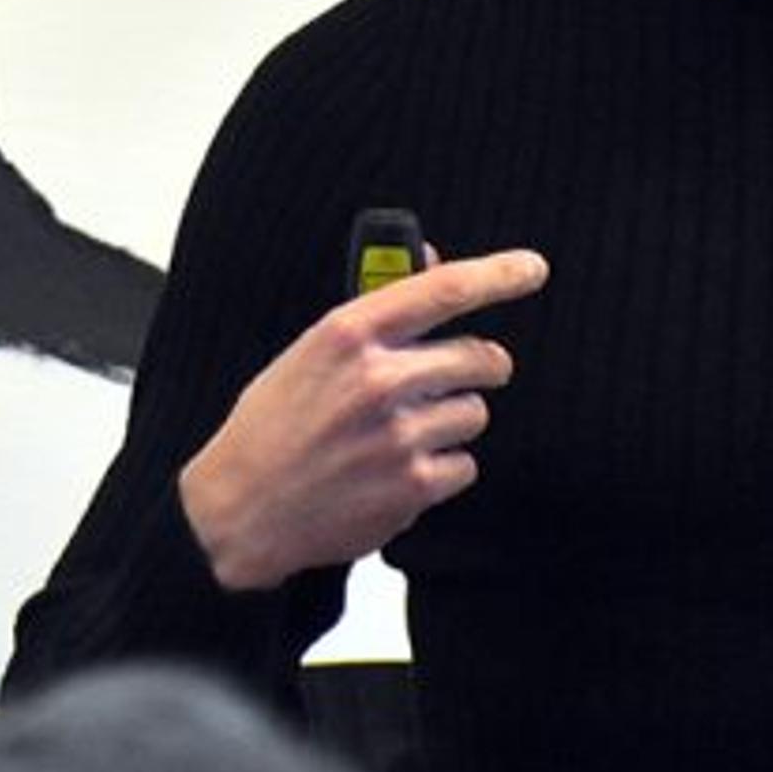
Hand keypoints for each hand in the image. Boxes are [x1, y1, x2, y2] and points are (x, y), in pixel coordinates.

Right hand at [179, 249, 547, 591]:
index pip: (443, 289)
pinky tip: (399, 470)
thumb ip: (372, 312)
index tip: (530, 268)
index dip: (498, 274)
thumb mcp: (308, 353)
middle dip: (479, 367)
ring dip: (451, 421)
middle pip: (481, 357)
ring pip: (474, 413)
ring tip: (402, 434)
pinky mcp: (414, 485)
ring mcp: (399, 434)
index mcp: (347, 335)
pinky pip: (466, 465)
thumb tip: (428, 262)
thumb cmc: (270, 428)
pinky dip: (442, 469)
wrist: (242, 509)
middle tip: (457, 376)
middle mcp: (377, 379)